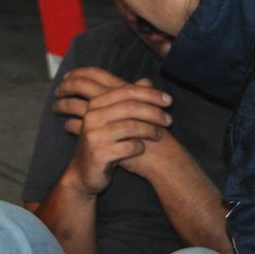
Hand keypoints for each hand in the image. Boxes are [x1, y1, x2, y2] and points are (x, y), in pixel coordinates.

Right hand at [54, 68, 172, 196]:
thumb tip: (148, 80)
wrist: (85, 173)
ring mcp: (93, 136)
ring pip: (130, 126)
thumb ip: (129, 100)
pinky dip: (139, 147)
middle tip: (169, 121)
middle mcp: (92, 117)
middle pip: (130, 107)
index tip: (168, 101)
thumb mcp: (114, 119)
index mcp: (96, 104)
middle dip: (154, 113)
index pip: (127, 91)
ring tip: (159, 135)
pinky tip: (142, 149)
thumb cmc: (105, 143)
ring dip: (150, 130)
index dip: (150, 94)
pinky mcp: (98, 155)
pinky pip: (127, 147)